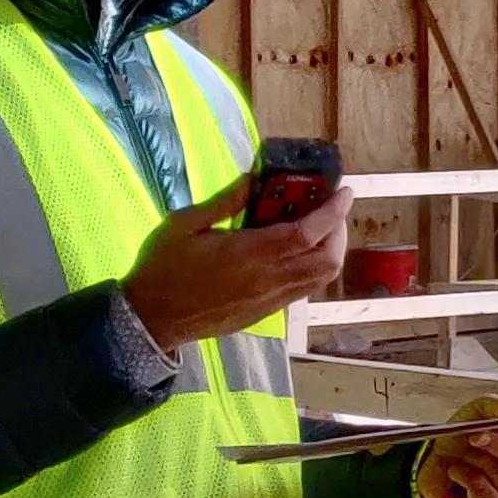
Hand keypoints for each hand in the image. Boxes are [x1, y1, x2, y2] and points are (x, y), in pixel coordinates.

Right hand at [122, 171, 349, 352]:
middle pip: (327, 259)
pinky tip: (298, 251)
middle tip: (328, 207)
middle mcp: (268, 279)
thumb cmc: (163, 268)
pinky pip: (305, 289)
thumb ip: (224, 202)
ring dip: (330, 250)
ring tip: (318, 227)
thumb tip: (253, 179)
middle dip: (338, 230)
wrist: (151, 319)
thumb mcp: (185, 224)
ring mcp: (270, 299)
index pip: (308, 233)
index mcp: (249, 254)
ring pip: (321, 277)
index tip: (345, 191)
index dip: (333, 212)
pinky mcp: (267, 312)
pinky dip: (314, 267)